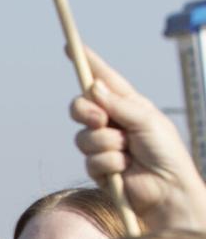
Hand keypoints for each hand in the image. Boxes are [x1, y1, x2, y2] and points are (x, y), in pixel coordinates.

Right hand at [71, 47, 205, 231]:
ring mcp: (103, 145)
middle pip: (81, 107)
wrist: (166, 190)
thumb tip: (93, 87)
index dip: (87, 64)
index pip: (103, 80)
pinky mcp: (98, 168)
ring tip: (127, 152)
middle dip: (87, 112)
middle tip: (101, 120)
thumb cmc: (165, 152)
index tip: (71, 48)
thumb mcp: (147, 120)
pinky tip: (124, 169)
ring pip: (84, 136)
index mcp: (128, 105)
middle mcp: (112, 122)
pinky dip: (108, 163)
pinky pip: (90, 160)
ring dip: (105, 144)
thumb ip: (119, 104)